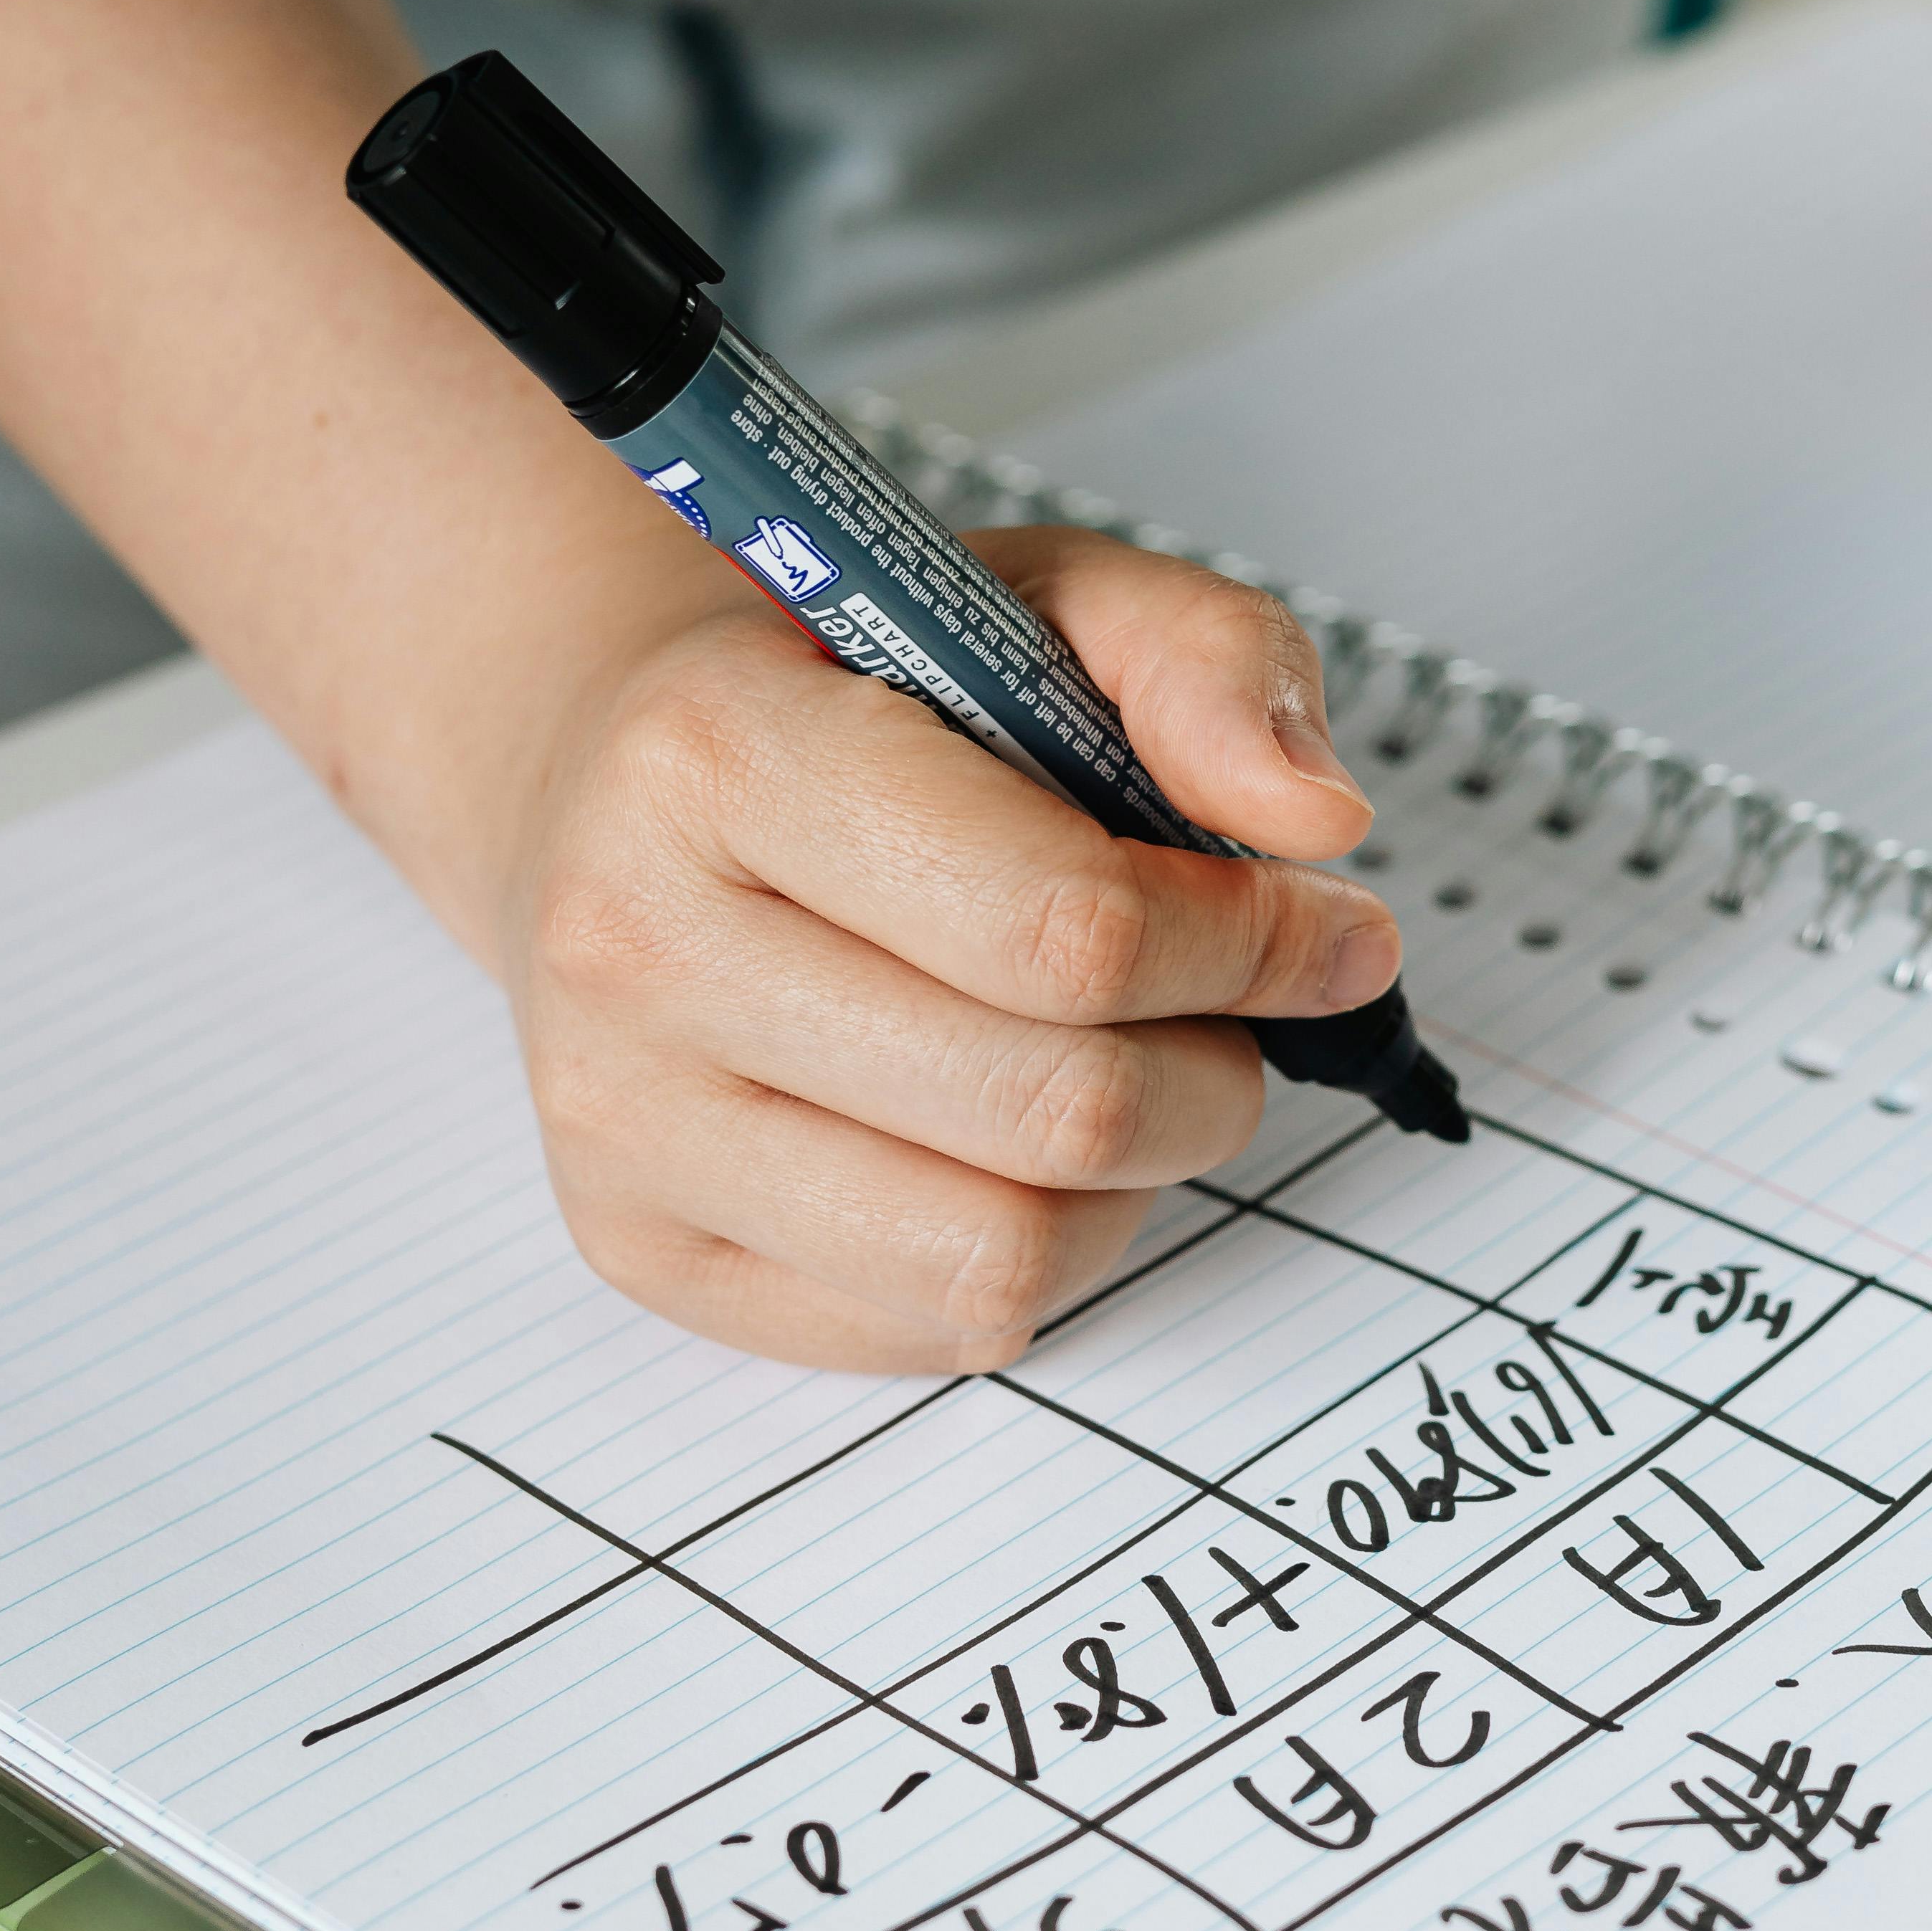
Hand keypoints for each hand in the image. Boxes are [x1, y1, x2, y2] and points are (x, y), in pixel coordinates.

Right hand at [501, 531, 1393, 1372]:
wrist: (607, 791)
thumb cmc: (850, 704)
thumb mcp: (1040, 603)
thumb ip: (1204, 662)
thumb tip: (1313, 822)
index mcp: (720, 749)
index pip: (1064, 927)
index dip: (1251, 944)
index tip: (1324, 926)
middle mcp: (636, 945)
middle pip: (1056, 1108)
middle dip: (1214, 1070)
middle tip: (1224, 1012)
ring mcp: (623, 1120)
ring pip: (1003, 1253)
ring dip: (1132, 1181)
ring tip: (1122, 1076)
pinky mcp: (644, 1250)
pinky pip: (935, 1327)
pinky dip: (1039, 1253)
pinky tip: (1015, 1147)